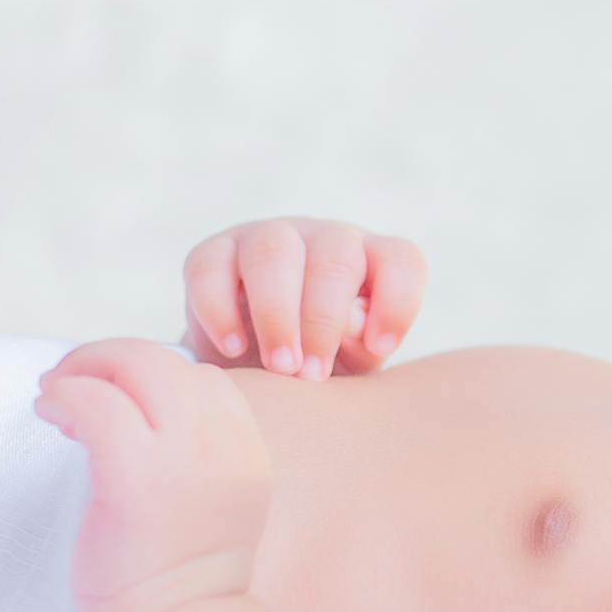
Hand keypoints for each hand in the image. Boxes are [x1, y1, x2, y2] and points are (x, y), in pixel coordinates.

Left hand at [32, 339, 271, 611]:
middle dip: (107, 359)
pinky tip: (50, 413)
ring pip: (134, 367)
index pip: (205, 379)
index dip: (152, 378)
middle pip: (166, 361)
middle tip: (69, 382)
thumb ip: (198, 455)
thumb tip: (139, 413)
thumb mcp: (215, 502)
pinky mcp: (137, 477)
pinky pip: (95, 404)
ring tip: (55, 397)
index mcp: (247, 450)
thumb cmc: (180, 579)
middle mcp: (225, 445)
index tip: (115, 401)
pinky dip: (64, 397)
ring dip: (82, 370)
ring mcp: (186, 459)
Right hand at [181, 218, 427, 379]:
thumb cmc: (325, 362)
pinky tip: (233, 349)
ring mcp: (269, 237)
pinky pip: (210, 268)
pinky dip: (220, 310)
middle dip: (323, 320)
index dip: (398, 301)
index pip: (401, 260)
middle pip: (334, 258)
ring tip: (280, 366)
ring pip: (272, 253)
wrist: (257, 368)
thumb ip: (359, 344)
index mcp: (374, 260)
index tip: (380, 349)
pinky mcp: (214, 252)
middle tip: (312, 374)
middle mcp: (326, 239)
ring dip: (276, 314)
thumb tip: (354, 325)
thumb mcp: (352, 362)